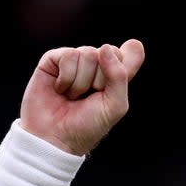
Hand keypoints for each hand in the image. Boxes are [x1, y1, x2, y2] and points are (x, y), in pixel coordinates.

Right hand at [20, 39, 145, 155]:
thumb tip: (104, 48)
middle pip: (108, 51)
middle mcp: (97, 64)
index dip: (122, 69)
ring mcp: (75, 60)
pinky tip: (60, 89)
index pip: (132, 53)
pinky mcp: (54, 59)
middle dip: (100, 80)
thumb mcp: (114, 106)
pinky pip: (69, 55)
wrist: (55, 137)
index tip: (110, 89)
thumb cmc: (87, 126)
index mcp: (116, 74)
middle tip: (88, 98)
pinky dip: (66, 77)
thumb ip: (120, 76)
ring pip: (88, 53)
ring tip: (72, 97)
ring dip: (81, 82)